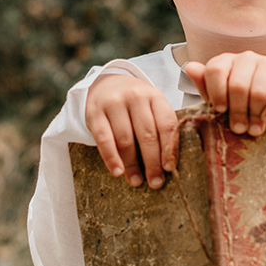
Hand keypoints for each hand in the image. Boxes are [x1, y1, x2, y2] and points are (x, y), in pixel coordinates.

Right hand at [85, 73, 177, 188]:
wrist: (106, 83)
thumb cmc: (134, 103)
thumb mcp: (151, 106)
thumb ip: (161, 126)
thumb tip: (170, 163)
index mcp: (155, 96)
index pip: (167, 124)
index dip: (169, 148)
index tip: (170, 168)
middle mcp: (136, 97)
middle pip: (147, 134)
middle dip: (152, 162)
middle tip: (155, 182)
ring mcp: (114, 103)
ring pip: (126, 139)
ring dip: (132, 164)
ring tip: (136, 181)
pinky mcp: (95, 112)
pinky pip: (104, 139)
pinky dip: (111, 158)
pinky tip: (118, 172)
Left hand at [184, 51, 265, 135]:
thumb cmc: (241, 101)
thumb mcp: (220, 97)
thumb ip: (204, 85)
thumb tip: (190, 67)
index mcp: (226, 61)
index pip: (215, 70)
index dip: (216, 93)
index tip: (220, 111)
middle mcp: (246, 58)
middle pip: (238, 85)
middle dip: (238, 111)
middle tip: (239, 128)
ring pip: (258, 90)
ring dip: (255, 114)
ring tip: (254, 129)